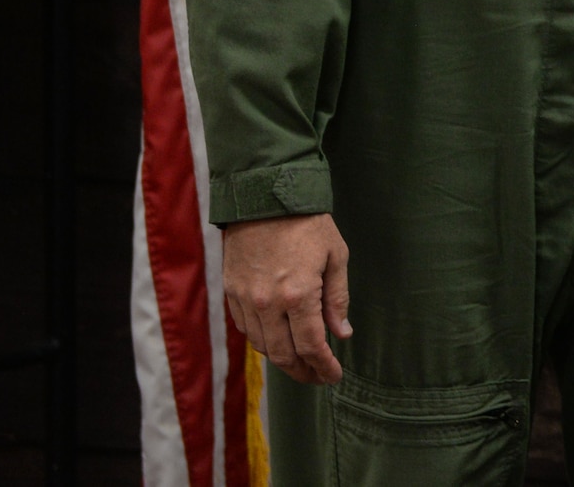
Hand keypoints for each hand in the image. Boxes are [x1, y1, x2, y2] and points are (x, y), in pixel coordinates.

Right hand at [223, 213, 350, 385]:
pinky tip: (277, 340)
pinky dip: (263, 340)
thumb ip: (337, 299)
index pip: (311, 346)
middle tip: (318, 377)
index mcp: (298, 295)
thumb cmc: (307, 223)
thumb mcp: (335, 256)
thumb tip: (341, 333)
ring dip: (282, 360)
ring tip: (300, 363)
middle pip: (283, 354)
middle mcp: (268, 303)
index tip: (333, 376)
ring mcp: (246, 299)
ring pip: (262, 345)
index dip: (323, 367)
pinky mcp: (231, 291)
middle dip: (303, 372)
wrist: (265, 196)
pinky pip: (246, 329)